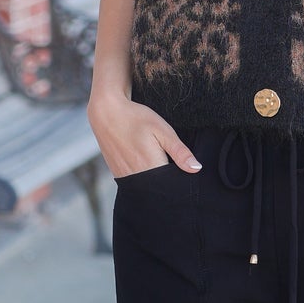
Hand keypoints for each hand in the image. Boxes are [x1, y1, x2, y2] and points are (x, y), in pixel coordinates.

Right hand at [86, 91, 200, 177]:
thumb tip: (196, 169)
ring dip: (157, 181)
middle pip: (160, 189)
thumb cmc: (136, 118)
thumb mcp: (163, 130)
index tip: (185, 172)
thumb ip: (180, 151)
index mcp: (151, 167)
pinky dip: (145, 178)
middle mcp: (137, 177)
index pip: (172, 186)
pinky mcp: (119, 175)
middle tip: (171, 163)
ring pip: (148, 188)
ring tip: (158, 162)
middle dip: (169, 182)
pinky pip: (137, 183)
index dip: (181, 181)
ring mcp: (126, 178)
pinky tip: (147, 164)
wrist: (106, 113)